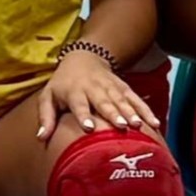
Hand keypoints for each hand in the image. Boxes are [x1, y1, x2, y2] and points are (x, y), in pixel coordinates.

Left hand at [36, 48, 156, 136]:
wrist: (83, 57)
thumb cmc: (63, 84)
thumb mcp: (48, 96)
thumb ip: (45, 116)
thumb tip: (40, 138)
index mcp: (74, 92)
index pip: (79, 104)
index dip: (84, 115)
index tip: (89, 128)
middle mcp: (94, 89)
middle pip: (104, 102)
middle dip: (113, 113)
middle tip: (121, 126)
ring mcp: (111, 87)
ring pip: (122, 100)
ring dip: (131, 112)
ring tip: (138, 125)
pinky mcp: (124, 88)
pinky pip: (136, 99)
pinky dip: (145, 110)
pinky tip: (154, 123)